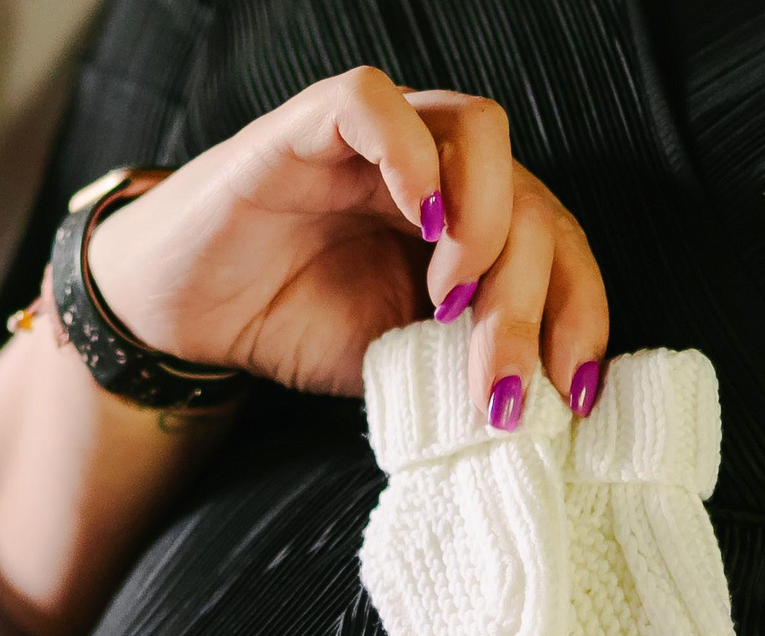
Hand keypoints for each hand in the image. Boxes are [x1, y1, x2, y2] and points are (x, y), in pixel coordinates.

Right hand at [89, 66, 609, 416]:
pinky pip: (376, 103)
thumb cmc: (294, 325)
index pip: (559, 245)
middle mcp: (439, 171)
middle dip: (526, 300)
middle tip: (495, 380)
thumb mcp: (405, 363)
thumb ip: (469, 361)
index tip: (573, 394)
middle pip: (529, 198)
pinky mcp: (312, 124)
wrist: (185, 317)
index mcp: (472, 225)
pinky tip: (420, 223)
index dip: (579, 314)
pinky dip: (412, 155)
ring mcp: (380, 141)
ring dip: (487, 222)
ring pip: (479, 132)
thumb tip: (546, 403)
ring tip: (450, 299)